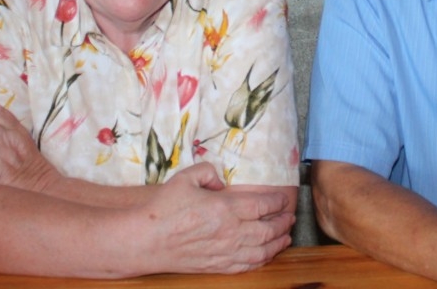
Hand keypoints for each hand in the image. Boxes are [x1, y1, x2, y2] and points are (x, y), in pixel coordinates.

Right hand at [142, 163, 294, 273]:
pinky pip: (248, 265)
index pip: (262, 205)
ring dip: (279, 242)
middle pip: (268, 229)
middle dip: (283, 222)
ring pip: (263, 249)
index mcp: (225, 208)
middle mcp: (231, 232)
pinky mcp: (218, 266)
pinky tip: (267, 254)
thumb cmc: (164, 208)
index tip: (284, 198)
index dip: (277, 201)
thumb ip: (208, 171)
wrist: (147, 241)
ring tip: (287, 235)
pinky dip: (263, 259)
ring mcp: (226, 252)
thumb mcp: (186, 178)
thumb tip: (220, 180)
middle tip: (290, 216)